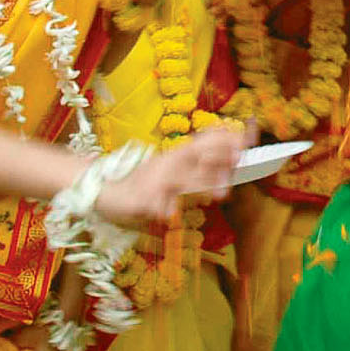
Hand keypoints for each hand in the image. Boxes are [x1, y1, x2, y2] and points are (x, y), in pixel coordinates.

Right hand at [95, 124, 252, 225]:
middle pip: (196, 155)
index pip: (204, 141)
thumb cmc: (145, 182)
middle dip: (219, 156)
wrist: (102, 190)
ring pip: (182, 181)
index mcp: (176, 155)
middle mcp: (167, 163)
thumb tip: (234, 159)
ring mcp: (154, 182)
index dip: (226, 138)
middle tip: (240, 158)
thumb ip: (199, 166)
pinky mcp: (141, 200)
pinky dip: (164, 209)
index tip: (247, 137)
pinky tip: (169, 212)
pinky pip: (157, 206)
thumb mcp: (171, 168)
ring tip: (222, 193)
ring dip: (204, 185)